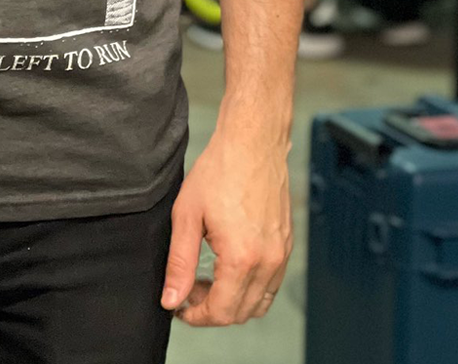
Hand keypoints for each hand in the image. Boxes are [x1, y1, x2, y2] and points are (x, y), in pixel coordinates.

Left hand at [161, 128, 292, 326]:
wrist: (252, 141)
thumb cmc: (219, 170)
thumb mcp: (187, 215)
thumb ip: (179, 263)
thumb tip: (170, 299)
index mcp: (242, 258)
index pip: (221, 312)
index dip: (196, 315)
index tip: (179, 306)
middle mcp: (268, 262)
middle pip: (241, 312)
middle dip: (212, 310)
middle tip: (188, 289)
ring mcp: (281, 254)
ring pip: (259, 303)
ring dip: (233, 301)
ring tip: (207, 279)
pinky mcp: (286, 244)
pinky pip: (270, 283)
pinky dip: (250, 287)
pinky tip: (228, 266)